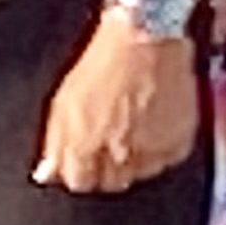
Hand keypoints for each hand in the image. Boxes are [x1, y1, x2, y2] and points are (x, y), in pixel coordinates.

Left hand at [34, 22, 197, 193]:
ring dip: (134, 159)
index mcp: (84, 147)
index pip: (78, 183)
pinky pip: (166, 161)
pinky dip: (159, 148)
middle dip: (105, 167)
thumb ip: (55, 143)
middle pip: (110, 183)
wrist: (145, 41)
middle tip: (108, 138)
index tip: (81, 158)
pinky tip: (152, 124)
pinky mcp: (178, 144)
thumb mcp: (64, 102)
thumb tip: (47, 174)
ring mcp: (151, 153)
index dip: (78, 169)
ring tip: (132, 126)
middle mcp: (118, 157)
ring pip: (139, 174)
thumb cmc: (102, 64)